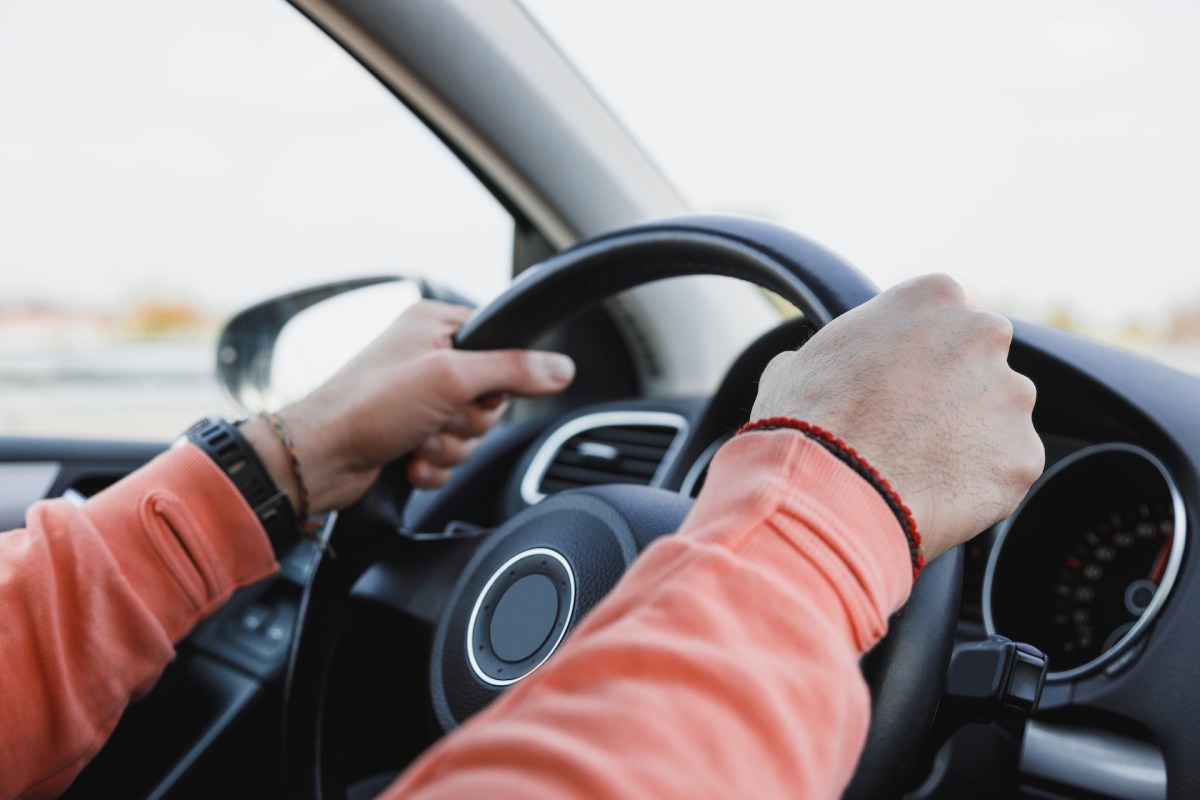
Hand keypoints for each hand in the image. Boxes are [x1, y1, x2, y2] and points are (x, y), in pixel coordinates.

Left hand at [243, 301, 574, 514]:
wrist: (319, 460)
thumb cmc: (366, 406)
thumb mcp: (450, 377)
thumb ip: (512, 370)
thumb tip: (562, 368)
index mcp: (436, 325)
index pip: (502, 344)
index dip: (499, 375)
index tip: (477, 388)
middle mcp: (428, 357)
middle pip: (491, 396)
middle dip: (468, 421)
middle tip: (437, 417)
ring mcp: (419, 399)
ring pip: (473, 432)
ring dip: (449, 447)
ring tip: (416, 441)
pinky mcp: (411, 435)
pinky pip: (451, 457)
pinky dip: (434, 466)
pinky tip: (408, 462)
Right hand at [751, 274, 1043, 561]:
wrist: (827, 490)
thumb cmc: (805, 421)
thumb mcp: (798, 364)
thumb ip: (834, 353)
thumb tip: (812, 368)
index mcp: (933, 296)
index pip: (944, 316)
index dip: (920, 354)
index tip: (898, 383)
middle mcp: (985, 334)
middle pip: (981, 362)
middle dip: (955, 391)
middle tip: (909, 428)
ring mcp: (1011, 398)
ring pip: (998, 418)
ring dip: (970, 439)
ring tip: (915, 469)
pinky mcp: (1023, 457)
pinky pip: (1004, 470)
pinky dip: (977, 485)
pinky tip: (932, 496)